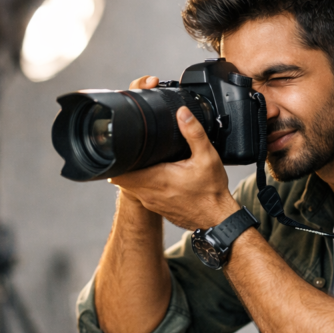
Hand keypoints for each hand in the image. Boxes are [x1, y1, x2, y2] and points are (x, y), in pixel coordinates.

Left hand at [110, 76, 239, 230]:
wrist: (217, 219)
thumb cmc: (212, 192)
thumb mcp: (207, 157)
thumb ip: (194, 133)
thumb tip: (182, 113)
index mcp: (156, 179)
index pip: (119, 173)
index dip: (116, 159)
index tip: (121, 146)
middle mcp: (149, 194)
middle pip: (121, 178)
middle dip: (124, 163)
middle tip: (134, 149)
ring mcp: (151, 203)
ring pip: (131, 186)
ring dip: (133, 173)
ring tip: (143, 159)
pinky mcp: (157, 207)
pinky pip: (142, 193)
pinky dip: (143, 183)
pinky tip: (156, 173)